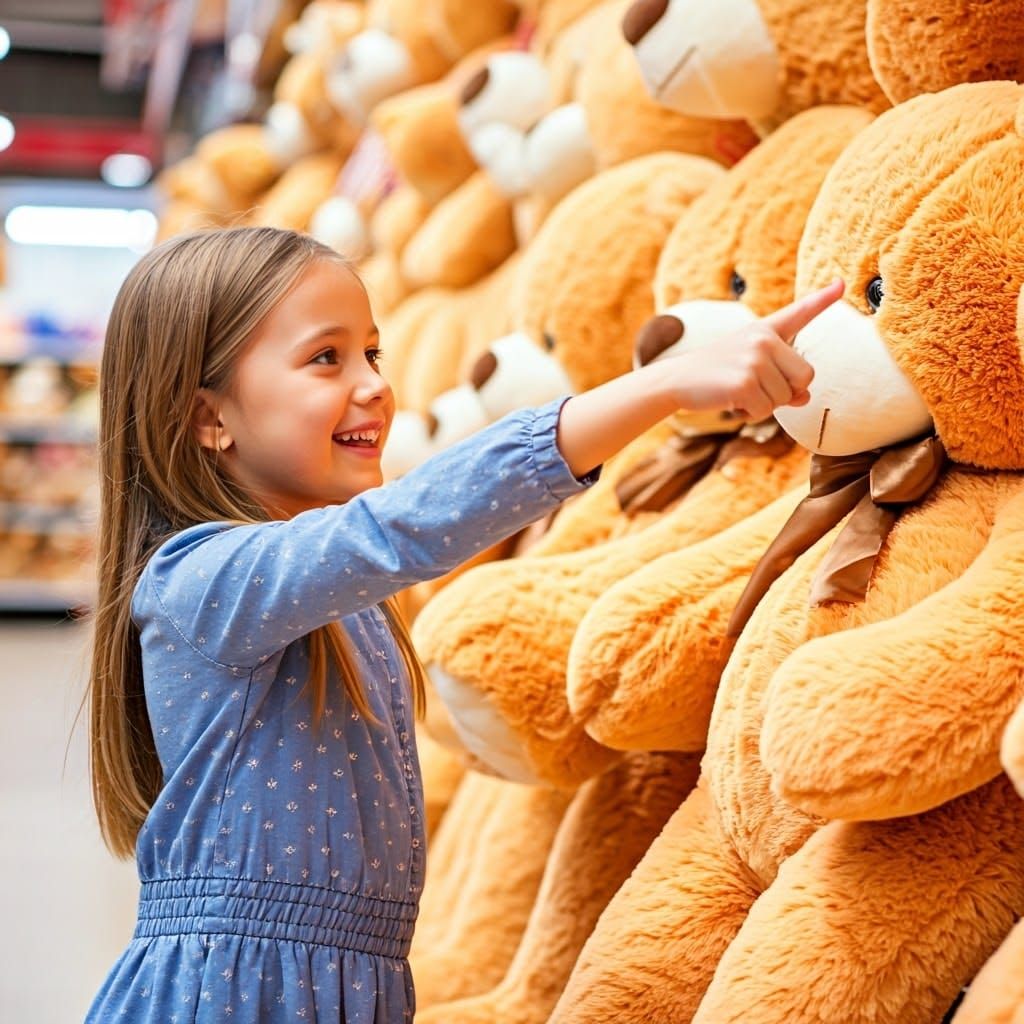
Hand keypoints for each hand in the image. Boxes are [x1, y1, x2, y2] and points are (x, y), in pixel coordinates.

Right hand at [672, 279, 843, 421]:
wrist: (675, 380)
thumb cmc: (715, 375)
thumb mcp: (750, 371)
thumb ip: (783, 381)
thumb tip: (804, 397)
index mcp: (765, 330)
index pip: (799, 312)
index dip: (823, 299)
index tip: (841, 284)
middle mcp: (764, 340)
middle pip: (805, 377)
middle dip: (786, 392)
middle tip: (756, 389)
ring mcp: (755, 360)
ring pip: (785, 398)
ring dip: (764, 405)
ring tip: (738, 393)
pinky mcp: (745, 382)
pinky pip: (766, 411)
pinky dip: (751, 414)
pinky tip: (732, 401)